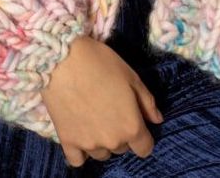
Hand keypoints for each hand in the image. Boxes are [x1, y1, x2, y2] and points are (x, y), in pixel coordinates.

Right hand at [39, 35, 163, 167]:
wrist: (62, 60)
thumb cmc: (101, 63)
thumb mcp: (131, 76)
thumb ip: (147, 101)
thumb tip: (157, 120)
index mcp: (131, 126)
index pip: (145, 148)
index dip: (144, 136)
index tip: (137, 122)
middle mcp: (111, 141)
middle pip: (122, 148)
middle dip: (122, 133)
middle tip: (112, 109)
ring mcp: (88, 144)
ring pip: (102, 154)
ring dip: (103, 141)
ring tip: (95, 117)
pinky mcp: (67, 142)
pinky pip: (78, 160)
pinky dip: (82, 151)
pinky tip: (82, 133)